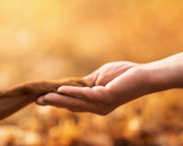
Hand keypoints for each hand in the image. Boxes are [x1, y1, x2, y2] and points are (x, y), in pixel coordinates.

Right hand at [36, 61, 150, 114]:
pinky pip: (86, 94)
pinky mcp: (106, 97)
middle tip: (37, 101)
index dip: (57, 101)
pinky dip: (72, 91)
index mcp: (95, 104)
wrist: (144, 75)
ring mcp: (101, 104)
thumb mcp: (99, 78)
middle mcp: (97, 108)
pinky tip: (61, 88)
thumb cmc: (124, 75)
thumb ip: (85, 83)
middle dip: (53, 103)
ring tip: (44, 97)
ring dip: (59, 99)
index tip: (41, 98)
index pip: (72, 104)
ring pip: (75, 102)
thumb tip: (69, 84)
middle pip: (71, 106)